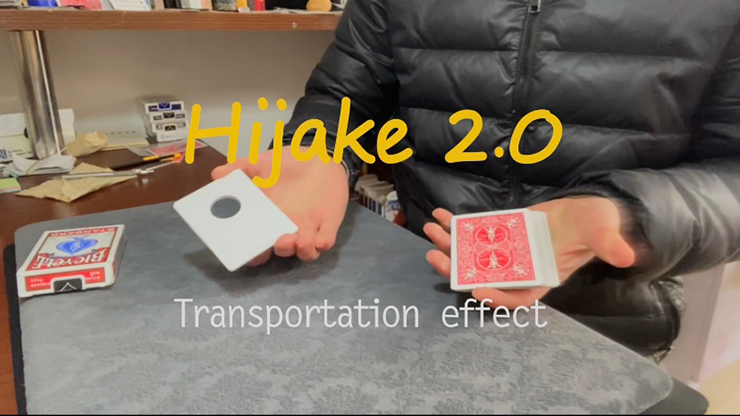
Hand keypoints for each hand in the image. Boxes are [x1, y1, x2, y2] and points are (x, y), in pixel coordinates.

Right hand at [211, 147, 348, 264]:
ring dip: (301, 251)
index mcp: (267, 220)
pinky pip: (326, 240)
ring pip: (304, 252)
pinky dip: (323, 243)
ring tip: (298, 240)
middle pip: (280, 252)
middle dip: (277, 252)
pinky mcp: (328, 224)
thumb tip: (217, 174)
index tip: (243, 251)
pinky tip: (319, 240)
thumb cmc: (288, 164)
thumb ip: (241, 168)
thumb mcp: (262, 163)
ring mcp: (309, 228)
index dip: (250, 253)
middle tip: (276, 243)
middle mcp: (286, 229)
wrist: (319, 156)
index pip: (256, 245)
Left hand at [423, 197, 635, 307]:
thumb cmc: (597, 225)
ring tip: (430, 231)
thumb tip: (626, 255)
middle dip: (458, 269)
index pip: (517, 296)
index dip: (496, 296)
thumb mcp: (604, 232)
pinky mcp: (502, 231)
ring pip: (473, 254)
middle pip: (484, 275)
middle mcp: (520, 268)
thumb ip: (611, 244)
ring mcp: (508, 250)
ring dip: (450, 244)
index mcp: (543, 276)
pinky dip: (456, 224)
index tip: (475, 288)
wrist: (587, 211)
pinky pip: (474, 232)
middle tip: (435, 258)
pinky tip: (440, 215)